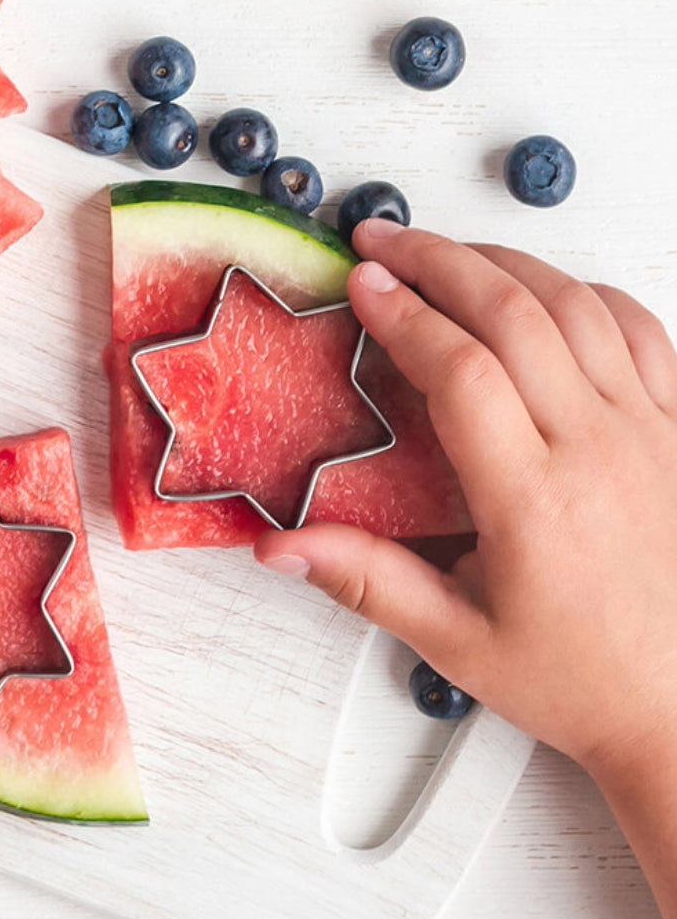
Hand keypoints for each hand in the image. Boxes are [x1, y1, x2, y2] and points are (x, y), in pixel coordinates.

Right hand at [256, 219, 676, 774]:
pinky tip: (549, 290)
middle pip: (514, 313)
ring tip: (450, 251)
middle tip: (385, 239)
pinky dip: (586, 292)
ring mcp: (650, 430)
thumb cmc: (579, 679)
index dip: (403, 313)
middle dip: (440, 260)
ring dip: (506, 263)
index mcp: (531, 498)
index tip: (362, 282)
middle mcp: (597, 447)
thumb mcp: (456, 641)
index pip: (459, 369)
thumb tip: (279, 548)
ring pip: (577, 307)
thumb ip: (367, 582)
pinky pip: (640, 329)